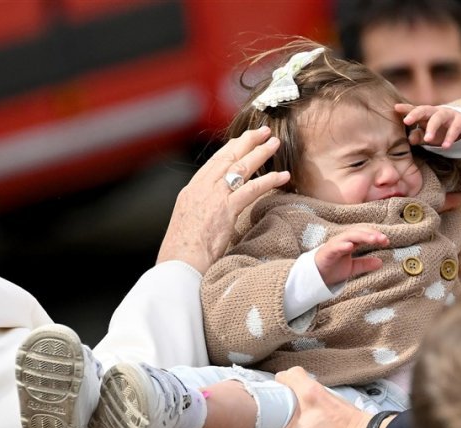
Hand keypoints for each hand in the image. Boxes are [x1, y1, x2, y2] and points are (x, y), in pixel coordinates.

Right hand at [157, 127, 289, 272]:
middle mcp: (201, 188)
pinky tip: (282, 175)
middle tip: (262, 131)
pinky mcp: (226, 208)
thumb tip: (211, 215)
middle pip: (227, 157)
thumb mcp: (187, 225)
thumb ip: (201, 214)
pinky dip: (269, 180)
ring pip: (240, 167)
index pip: (213, 163)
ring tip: (274, 143)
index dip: (229, 150)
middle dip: (246, 142)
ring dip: (260, 153)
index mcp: (191, 191)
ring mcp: (213, 196)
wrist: (178, 263)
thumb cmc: (182, 252)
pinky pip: (252, 189)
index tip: (241, 141)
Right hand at [315, 227, 387, 286]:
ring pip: (349, 236)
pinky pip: (335, 246)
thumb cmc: (332, 269)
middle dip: (371, 234)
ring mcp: (334, 245)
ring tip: (373, 239)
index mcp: (349, 242)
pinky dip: (343, 245)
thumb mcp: (352, 267)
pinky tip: (351, 245)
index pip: (364, 234)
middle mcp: (342, 240)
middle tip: (383, 239)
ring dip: (362, 236)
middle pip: (358, 232)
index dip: (375, 235)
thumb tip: (380, 262)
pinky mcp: (327, 252)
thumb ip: (365, 264)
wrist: (316, 277)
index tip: (387, 241)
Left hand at [395, 103, 460, 149]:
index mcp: (423, 114)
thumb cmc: (436, 129)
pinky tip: (445, 146)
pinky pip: (454, 129)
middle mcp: (434, 112)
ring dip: (432, 128)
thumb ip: (417, 136)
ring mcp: (447, 115)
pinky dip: (450, 137)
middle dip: (415, 114)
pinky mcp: (460, 121)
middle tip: (407, 121)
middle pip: (424, 110)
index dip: (405, 109)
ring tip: (428, 139)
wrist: (460, 125)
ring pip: (438, 118)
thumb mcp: (425, 134)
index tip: (396, 108)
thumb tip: (410, 139)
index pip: (413, 110)